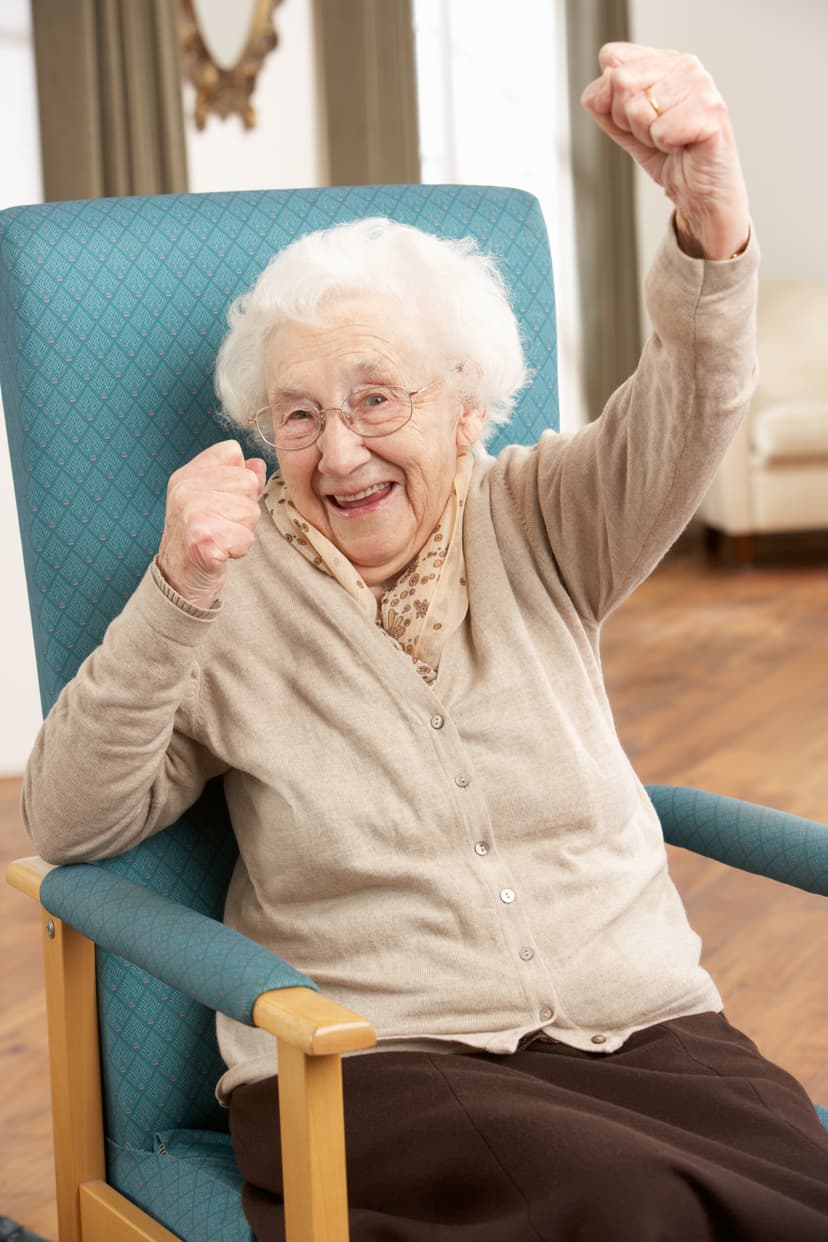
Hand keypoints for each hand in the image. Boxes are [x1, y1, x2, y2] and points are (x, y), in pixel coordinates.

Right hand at [157, 440, 266, 609]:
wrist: (178, 581)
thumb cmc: (200, 538)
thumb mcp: (214, 500)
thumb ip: (237, 479)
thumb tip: (257, 463)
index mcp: (187, 474)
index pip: (232, 451)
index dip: (239, 477)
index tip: (223, 500)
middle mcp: (186, 489)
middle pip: (248, 482)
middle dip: (244, 509)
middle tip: (221, 525)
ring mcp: (192, 513)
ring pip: (251, 511)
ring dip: (242, 531)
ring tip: (219, 538)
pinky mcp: (203, 541)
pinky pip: (245, 539)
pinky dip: (238, 550)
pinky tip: (220, 554)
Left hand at [581, 43, 749, 260]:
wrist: (697, 191)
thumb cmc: (668, 155)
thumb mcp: (623, 127)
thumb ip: (602, 103)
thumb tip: (598, 89)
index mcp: (663, 60)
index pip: (612, 59)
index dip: (611, 97)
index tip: (635, 118)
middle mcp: (684, 64)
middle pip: (622, 81)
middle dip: (629, 120)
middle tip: (654, 133)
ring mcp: (701, 85)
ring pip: (639, 108)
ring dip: (648, 136)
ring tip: (670, 140)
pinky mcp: (711, 112)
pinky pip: (661, 129)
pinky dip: (665, 147)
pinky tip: (682, 146)